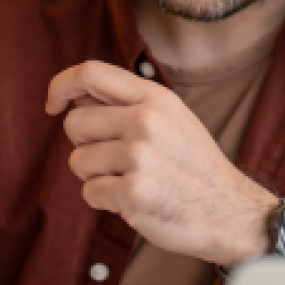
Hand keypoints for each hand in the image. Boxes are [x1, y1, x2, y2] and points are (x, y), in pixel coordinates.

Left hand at [46, 59, 277, 267]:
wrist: (230, 211)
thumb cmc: (193, 166)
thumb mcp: (172, 119)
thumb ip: (127, 103)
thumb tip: (74, 95)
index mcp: (155, 98)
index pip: (90, 73)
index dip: (61, 86)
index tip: (54, 106)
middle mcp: (146, 121)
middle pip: (74, 122)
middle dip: (84, 145)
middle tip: (114, 160)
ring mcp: (140, 157)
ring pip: (78, 161)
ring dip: (95, 177)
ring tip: (130, 181)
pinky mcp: (134, 192)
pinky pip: (89, 192)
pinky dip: (104, 201)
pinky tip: (133, 201)